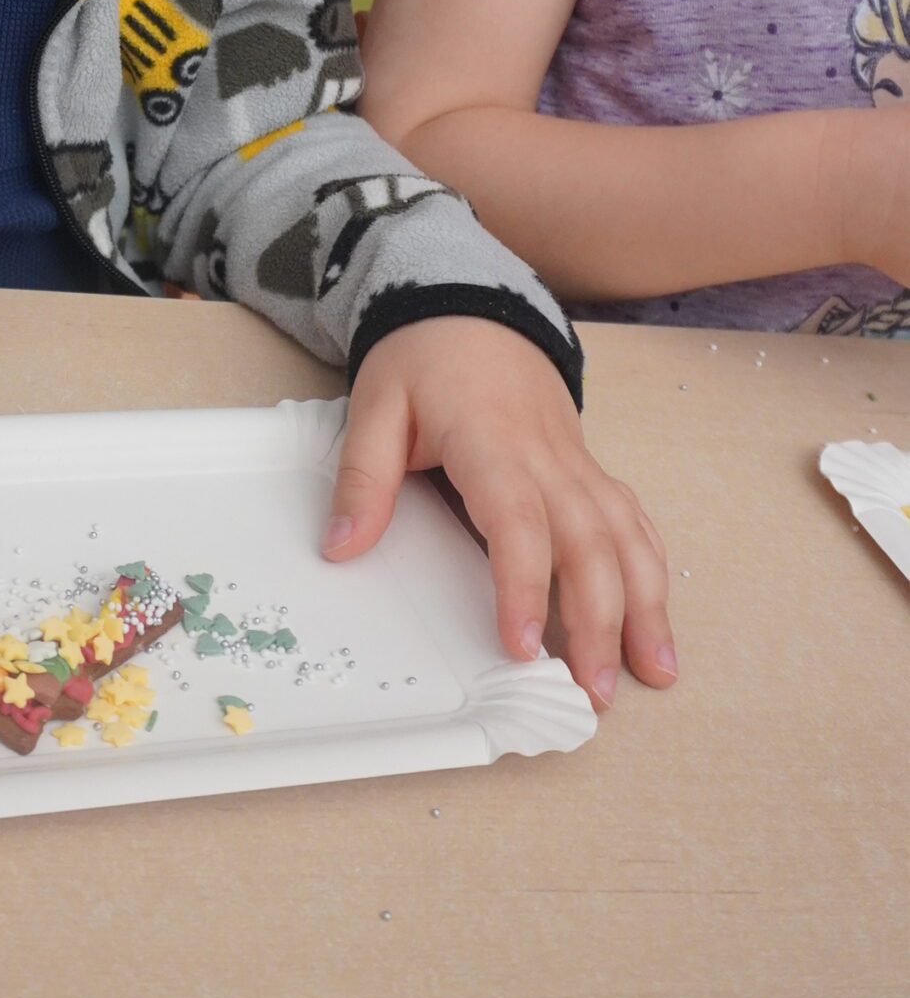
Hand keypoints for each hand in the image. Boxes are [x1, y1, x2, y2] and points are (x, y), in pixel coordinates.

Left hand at [322, 317, 674, 709]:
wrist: (472, 304)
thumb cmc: (423, 359)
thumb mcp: (375, 406)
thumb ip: (362, 478)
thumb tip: (340, 546)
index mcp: (491, 442)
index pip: (517, 521)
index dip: (522, 585)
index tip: (519, 644)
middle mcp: (548, 457)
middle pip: (588, 542)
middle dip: (600, 619)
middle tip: (595, 692)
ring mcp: (577, 463)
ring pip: (626, 535)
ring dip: (645, 604)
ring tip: (653, 672)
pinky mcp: (589, 469)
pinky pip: (632, 519)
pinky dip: (652, 568)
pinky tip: (655, 618)